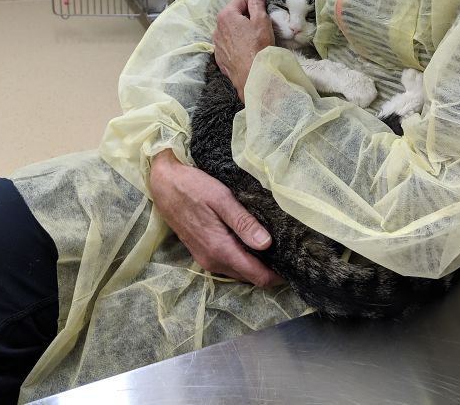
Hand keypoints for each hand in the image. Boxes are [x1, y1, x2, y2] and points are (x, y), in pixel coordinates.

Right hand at [150, 149, 283, 285]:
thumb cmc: (193, 187)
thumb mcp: (222, 199)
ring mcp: (205, 258)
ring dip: (256, 264)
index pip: (256, 276)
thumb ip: (243, 223)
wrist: (164, 183)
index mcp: (220, 250)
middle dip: (270, 269)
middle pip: (249, 276)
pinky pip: (229, 263)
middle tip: (290, 252)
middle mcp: (213, 261)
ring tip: (276, 246)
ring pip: (239, 271)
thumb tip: (266, 244)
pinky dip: (243, 258)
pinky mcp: (202, 252)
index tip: (296, 265)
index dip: (278, 276)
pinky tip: (252, 241)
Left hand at [214, 0, 274, 100]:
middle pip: (232, 15)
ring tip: (252, 41)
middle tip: (257, 28)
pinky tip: (245, 51)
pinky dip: (235, 45)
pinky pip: (227, 45)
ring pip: (229, 30)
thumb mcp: (261, 21)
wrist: (252, 75)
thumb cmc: (258, 46)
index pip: (239, 0)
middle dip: (244, 18)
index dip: (251, 6)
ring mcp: (217, 43)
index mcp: (226, 15)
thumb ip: (257, 3)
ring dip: (238, 32)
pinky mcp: (219, 57)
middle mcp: (217, 28)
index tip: (259, 15)